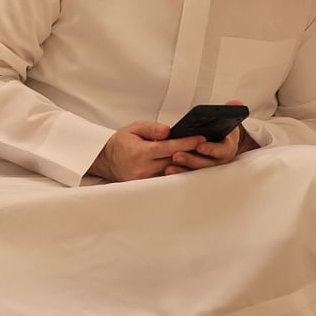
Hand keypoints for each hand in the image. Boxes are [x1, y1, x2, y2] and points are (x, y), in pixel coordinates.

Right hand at [87, 120, 203, 181]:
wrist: (106, 160)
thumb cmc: (121, 142)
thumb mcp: (134, 128)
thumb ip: (151, 129)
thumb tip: (168, 131)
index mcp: (140, 153)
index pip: (169, 148)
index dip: (187, 143)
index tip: (202, 138)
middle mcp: (144, 169)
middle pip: (174, 161)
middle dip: (192, 153)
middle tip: (209, 145)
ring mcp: (146, 180)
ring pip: (173, 172)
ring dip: (187, 164)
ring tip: (203, 155)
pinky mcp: (147, 186)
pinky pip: (167, 179)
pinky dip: (178, 172)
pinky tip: (189, 165)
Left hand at [163, 99, 256, 175]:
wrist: (220, 140)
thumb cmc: (222, 130)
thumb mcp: (228, 119)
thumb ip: (230, 111)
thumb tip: (236, 103)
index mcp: (227, 148)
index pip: (222, 151)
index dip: (211, 149)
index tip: (200, 146)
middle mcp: (218, 161)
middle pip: (205, 164)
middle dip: (191, 160)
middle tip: (177, 155)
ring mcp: (207, 167)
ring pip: (195, 170)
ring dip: (183, 168)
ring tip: (170, 164)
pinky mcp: (197, 170)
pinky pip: (188, 173)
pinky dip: (179, 172)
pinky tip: (168, 169)